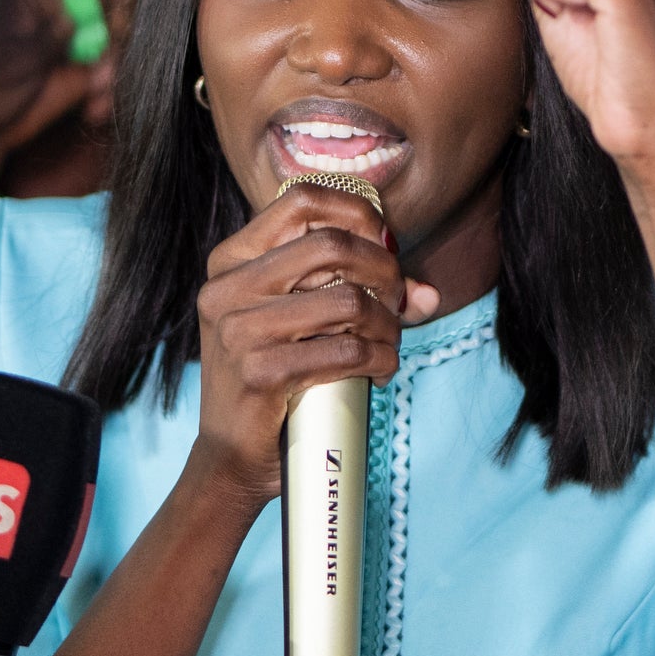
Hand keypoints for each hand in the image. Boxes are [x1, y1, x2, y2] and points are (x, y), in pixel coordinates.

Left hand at [0, 0, 110, 182]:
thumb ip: (45, 40)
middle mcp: (63, 14)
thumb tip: (73, 19)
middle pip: (109, 6)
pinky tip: (92, 112)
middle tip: (104, 63)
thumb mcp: (13, 63)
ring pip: (114, 44)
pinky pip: (108, 76)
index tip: (119, 4)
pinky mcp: (82, 72)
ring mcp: (75, 43)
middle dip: (114, 35)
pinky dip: (105, 94)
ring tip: (95, 97)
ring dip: (111, 72)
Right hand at [190, 184, 434, 508]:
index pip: (300, 200)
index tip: (385, 243)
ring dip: (388, 325)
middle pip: (333, 245)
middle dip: (384, 271)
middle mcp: (227, 288)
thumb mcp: (298, 322)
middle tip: (397, 301)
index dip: (357, 212)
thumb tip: (427, 294)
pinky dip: (380, 360)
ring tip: (388, 344)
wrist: (231, 456)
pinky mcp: (261, 372)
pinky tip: (380, 371)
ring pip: (349, 302)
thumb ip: (354, 292)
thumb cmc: (273, 379)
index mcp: (231, 261)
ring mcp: (239, 330)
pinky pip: (347, 351)